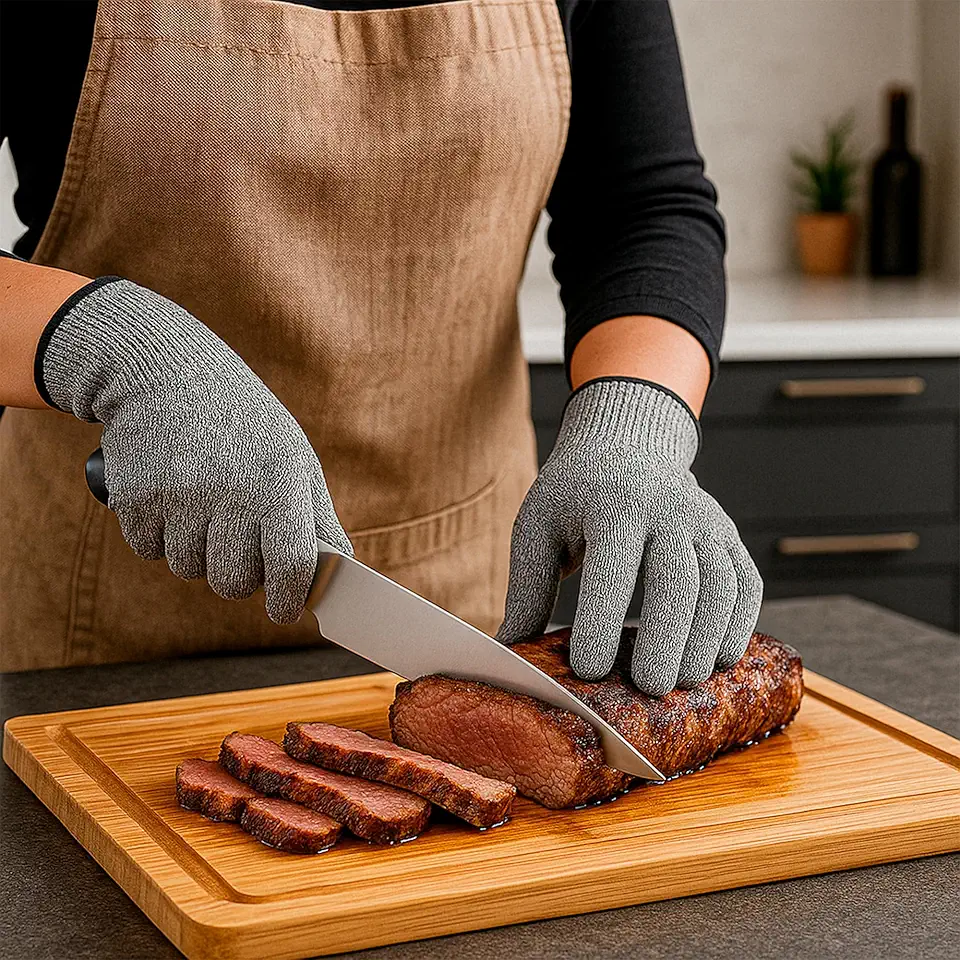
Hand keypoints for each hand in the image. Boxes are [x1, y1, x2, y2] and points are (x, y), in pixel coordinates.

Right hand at [39, 277, 351, 622]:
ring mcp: (179, 494)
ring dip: (197, 552)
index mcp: (279, 480)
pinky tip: (172, 496)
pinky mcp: (135, 496)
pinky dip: (160, 535)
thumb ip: (318, 519)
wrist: (167, 372)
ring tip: (203, 506)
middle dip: (238, 578)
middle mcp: (230, 490)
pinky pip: (150, 550)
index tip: (284, 612)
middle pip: (233, 582)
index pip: (289, 565)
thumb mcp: (294, 458)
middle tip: (237, 547)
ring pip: (188, 569)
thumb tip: (341, 572)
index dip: (287, 599)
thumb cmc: (246, 426)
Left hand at [497, 377, 761, 695]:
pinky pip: (746, 584)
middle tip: (649, 689)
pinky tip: (717, 659)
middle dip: (666, 639)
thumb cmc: (573, 495)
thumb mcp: (537, 527)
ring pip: (720, 586)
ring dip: (705, 640)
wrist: (625, 443)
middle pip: (679, 581)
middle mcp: (669, 508)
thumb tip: (510, 652)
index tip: (587, 670)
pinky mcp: (729, 535)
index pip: (612, 570)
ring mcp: (706, 520)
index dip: (601, 623)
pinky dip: (738, 625)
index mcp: (613, 505)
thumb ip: (528, 588)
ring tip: (682, 682)